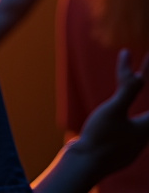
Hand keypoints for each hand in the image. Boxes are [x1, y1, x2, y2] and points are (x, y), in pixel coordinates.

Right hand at [73, 50, 148, 179]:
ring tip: (130, 103)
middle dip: (142, 94)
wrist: (85, 165)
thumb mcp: (113, 110)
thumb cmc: (100, 138)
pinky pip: (129, 133)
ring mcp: (132, 147)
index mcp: (146, 127)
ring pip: (140, 125)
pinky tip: (118, 125)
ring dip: (138, 112)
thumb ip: (127, 91)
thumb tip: (138, 75)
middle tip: (138, 78)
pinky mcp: (120, 152)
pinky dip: (127, 122)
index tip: (147, 62)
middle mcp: (143, 137)